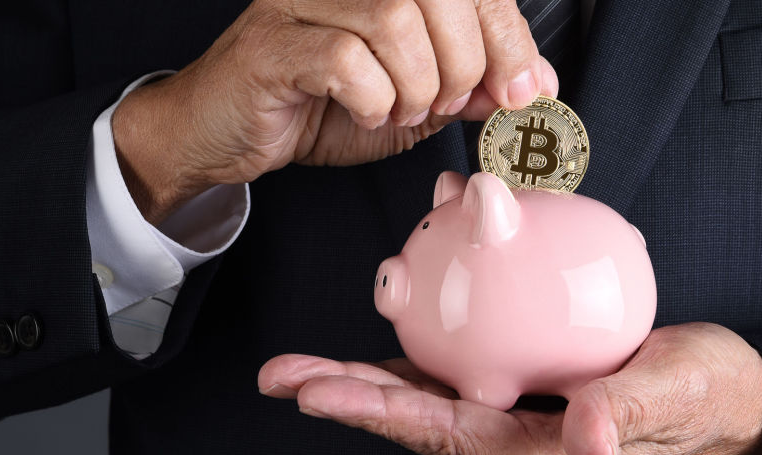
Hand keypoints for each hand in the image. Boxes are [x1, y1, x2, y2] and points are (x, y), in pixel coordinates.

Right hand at [112, 0, 557, 222]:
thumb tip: (534, 83)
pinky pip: (346, 60)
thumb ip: (472, 86)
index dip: (507, 35)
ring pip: (395, 19)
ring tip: (403, 110)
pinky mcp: (272, 43)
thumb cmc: (318, 108)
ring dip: (417, 83)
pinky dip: (373, 100)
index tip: (524, 88)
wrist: (227, 134)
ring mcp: (301, 2)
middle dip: (464, 62)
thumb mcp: (415, 100)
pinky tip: (366, 113)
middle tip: (447, 104)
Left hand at [257, 323, 761, 454]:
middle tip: (280, 376)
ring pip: (433, 385)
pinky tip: (411, 301)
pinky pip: (472, 352)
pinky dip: (437, 328)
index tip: (319, 393)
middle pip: (417, 412)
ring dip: (371, 370)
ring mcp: (518, 405)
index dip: (380, 411)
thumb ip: (629, 413)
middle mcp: (514, 431)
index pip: (444, 431)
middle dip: (348, 395)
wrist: (729, 396)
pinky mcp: (531, 375)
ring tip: (306, 360)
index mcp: (535, 449)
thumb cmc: (707, 402)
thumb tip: (583, 435)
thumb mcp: (676, 398)